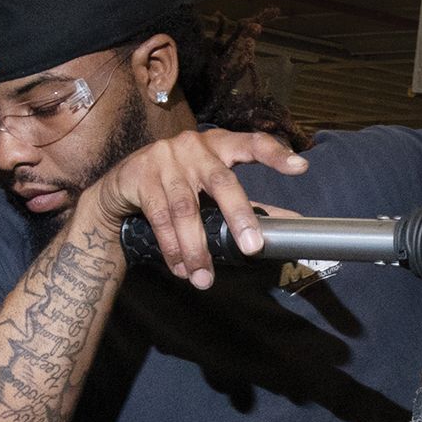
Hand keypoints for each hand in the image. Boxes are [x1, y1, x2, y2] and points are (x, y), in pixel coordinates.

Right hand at [80, 129, 307, 288]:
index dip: (276, 154)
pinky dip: (172, 247)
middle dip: (239, 216)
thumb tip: (294, 225)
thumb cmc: (179, 183)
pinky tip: (181, 267)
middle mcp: (194, 146)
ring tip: (204, 278)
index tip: (300, 168)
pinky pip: (160, 218)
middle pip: (222, 181)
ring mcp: (166, 159)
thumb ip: (253, 205)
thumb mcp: (213, 187)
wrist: (121, 184)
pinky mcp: (141, 175)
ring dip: (197, 247)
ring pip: (186, 208)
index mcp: (220, 144)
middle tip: (252, 248)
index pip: (252, 143)